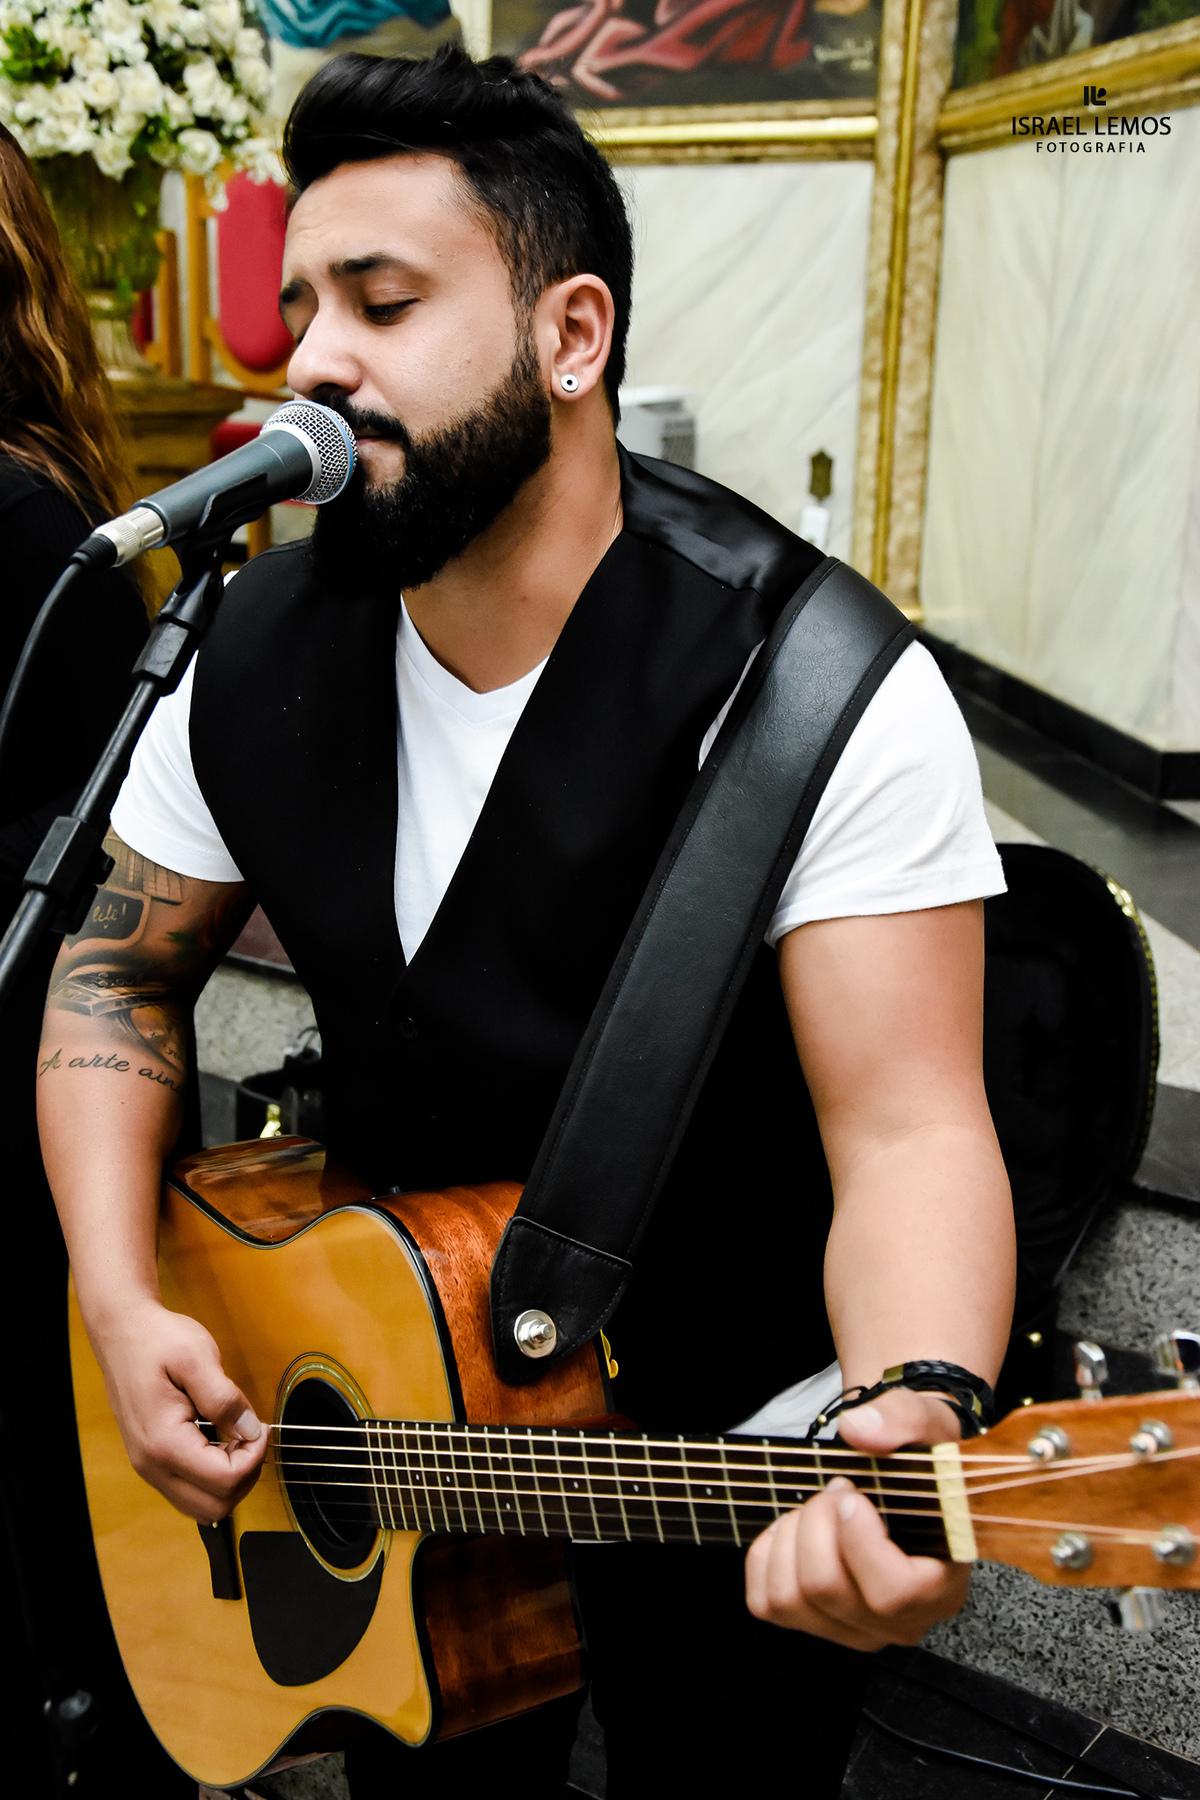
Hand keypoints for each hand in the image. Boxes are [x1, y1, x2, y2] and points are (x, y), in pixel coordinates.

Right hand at [93, 1300, 267, 1522]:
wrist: (121, 1331)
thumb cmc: (155, 1339)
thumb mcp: (197, 1357)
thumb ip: (225, 1399)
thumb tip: (250, 1431)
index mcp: (163, 1442)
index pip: (224, 1481)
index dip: (254, 1457)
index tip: (258, 1426)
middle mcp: (151, 1465)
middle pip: (214, 1507)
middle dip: (244, 1476)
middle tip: (250, 1436)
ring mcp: (148, 1467)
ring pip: (201, 1506)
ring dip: (228, 1481)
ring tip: (235, 1439)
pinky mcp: (151, 1461)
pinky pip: (188, 1491)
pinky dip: (212, 1478)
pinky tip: (219, 1442)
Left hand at [744, 1388, 970, 1648]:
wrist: (903, 1479)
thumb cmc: (920, 1462)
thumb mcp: (927, 1425)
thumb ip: (904, 1419)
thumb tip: (860, 1430)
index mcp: (941, 1586)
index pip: (894, 1593)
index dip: (859, 1541)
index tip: (851, 1495)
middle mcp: (899, 1623)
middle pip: (827, 1588)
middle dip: (816, 1521)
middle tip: (835, 1488)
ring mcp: (854, 1630)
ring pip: (792, 1598)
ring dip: (791, 1535)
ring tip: (817, 1507)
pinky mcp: (814, 1623)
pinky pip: (767, 1602)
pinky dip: (767, 1556)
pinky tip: (795, 1529)